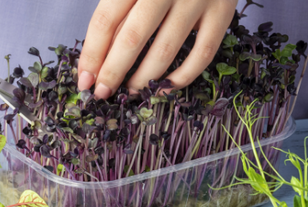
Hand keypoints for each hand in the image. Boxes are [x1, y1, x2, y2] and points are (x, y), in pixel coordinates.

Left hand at [78, 0, 237, 98]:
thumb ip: (117, 11)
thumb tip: (97, 59)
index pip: (106, 20)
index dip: (92, 54)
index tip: (84, 79)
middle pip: (132, 38)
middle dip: (112, 72)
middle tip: (102, 93)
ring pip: (165, 50)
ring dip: (143, 79)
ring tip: (129, 92)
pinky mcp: (223, 12)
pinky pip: (202, 54)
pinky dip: (182, 78)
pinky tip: (163, 89)